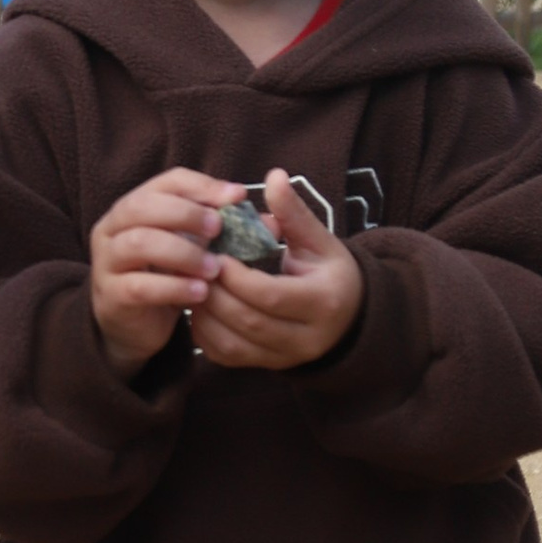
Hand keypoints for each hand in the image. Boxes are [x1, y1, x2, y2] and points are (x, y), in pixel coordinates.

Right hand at [87, 165, 232, 373]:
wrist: (133, 325)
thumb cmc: (165, 276)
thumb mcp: (194, 247)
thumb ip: (227, 232)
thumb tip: (272, 223)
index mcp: (135, 206)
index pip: (167, 181)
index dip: (203, 185)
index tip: (237, 196)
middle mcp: (114, 228)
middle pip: (144, 206)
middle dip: (187, 214)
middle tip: (220, 229)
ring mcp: (107, 261)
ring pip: (140, 243)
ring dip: (183, 252)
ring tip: (214, 268)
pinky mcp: (112, 295)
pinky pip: (140, 286)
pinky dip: (174, 287)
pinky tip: (201, 293)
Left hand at [188, 169, 364, 372]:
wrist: (347, 317)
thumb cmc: (329, 272)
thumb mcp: (318, 241)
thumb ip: (293, 213)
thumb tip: (273, 176)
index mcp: (323, 302)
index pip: (271, 295)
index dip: (237, 277)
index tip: (218, 256)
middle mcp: (306, 338)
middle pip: (248, 322)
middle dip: (216, 295)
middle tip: (196, 269)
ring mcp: (285, 358)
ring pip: (233, 346)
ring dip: (206, 316)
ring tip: (194, 285)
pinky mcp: (266, 366)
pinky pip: (226, 357)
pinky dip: (205, 334)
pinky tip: (200, 308)